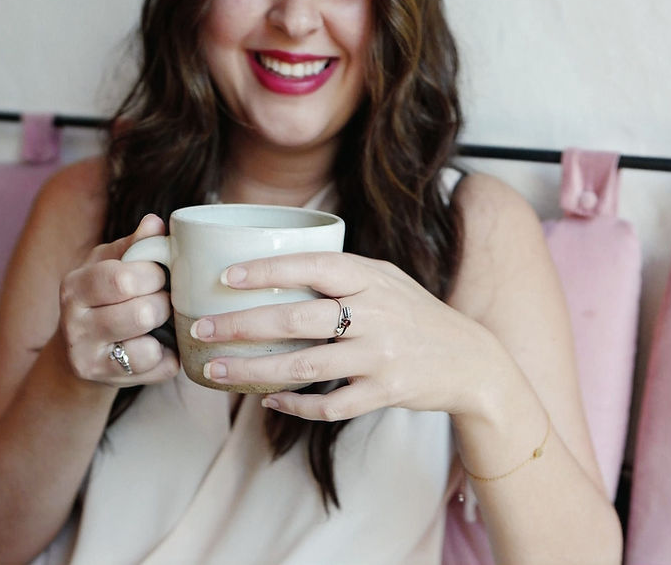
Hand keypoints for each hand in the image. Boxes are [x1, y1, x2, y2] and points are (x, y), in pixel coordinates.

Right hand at [58, 214, 179, 386]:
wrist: (78, 349)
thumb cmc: (102, 295)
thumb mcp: (110, 263)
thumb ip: (135, 244)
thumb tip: (155, 223)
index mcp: (75, 286)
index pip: (123, 278)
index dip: (153, 274)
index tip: (160, 273)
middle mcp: (74, 325)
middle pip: (141, 313)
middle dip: (164, 302)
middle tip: (163, 297)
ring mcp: (88, 357)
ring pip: (147, 346)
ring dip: (165, 329)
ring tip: (160, 320)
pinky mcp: (106, 380)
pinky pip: (154, 368)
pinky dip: (166, 355)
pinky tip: (158, 343)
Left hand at [190, 251, 493, 419]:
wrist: (469, 359)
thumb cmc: (414, 313)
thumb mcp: (384, 279)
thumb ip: (340, 273)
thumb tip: (275, 269)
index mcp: (371, 277)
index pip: (312, 266)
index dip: (268, 270)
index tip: (226, 276)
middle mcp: (374, 314)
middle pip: (298, 319)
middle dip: (242, 325)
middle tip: (201, 329)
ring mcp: (379, 356)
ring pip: (304, 366)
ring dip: (254, 369)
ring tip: (217, 370)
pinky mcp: (384, 393)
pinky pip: (329, 404)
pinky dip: (294, 404)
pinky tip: (268, 400)